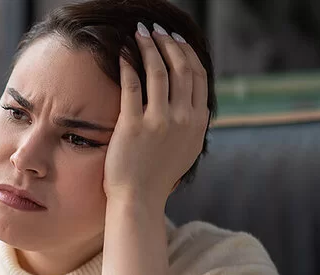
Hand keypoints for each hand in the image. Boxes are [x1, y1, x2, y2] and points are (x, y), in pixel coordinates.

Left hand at [105, 22, 209, 207]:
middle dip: (168, 43)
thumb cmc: (158, 174)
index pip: (198, 76)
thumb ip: (192, 123)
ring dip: (148, 47)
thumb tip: (193, 102)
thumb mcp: (186, 148)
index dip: (187, 52)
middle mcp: (183, 118)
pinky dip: (127, 64)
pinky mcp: (134, 125)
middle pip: (180, 68)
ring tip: (138, 34)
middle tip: (155, 30)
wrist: (139, 198)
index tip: (175, 40)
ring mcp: (160, 121)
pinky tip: (121, 52)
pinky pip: (132, 85)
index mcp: (198, 122)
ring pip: (158, 71)